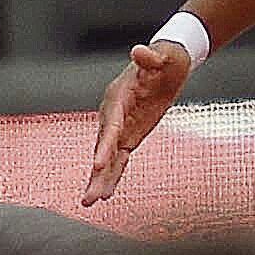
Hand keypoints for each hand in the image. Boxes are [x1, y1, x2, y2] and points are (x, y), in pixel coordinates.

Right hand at [83, 38, 191, 207]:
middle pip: (102, 147)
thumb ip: (149, 58)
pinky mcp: (128, 135)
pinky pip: (119, 159)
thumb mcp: (162, 57)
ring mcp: (119, 127)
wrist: (166, 62)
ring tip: (88, 203)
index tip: (98, 164)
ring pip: (107, 158)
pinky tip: (106, 194)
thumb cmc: (165, 59)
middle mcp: (113, 114)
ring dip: (99, 180)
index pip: (110, 125)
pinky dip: (113, 176)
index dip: (104, 145)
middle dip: (96, 172)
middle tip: (88, 197)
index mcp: (118, 97)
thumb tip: (139, 51)